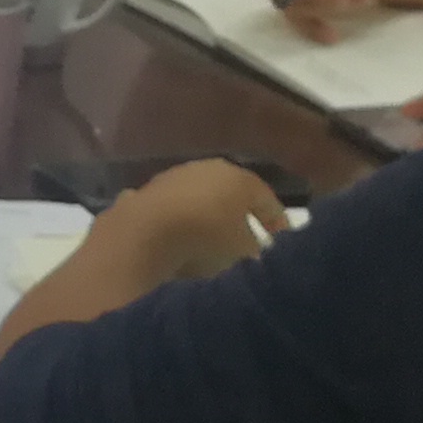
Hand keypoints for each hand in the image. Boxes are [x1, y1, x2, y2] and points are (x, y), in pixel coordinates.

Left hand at [100, 158, 288, 282]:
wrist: (141, 235)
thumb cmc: (206, 240)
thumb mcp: (243, 253)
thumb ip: (255, 250)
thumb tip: (252, 251)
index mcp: (239, 179)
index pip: (267, 200)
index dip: (277, 222)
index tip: (282, 242)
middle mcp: (206, 169)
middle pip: (231, 194)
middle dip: (240, 216)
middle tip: (248, 240)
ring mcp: (171, 178)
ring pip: (198, 199)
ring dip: (205, 218)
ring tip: (210, 244)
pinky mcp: (143, 193)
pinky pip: (169, 211)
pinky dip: (175, 223)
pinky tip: (175, 239)